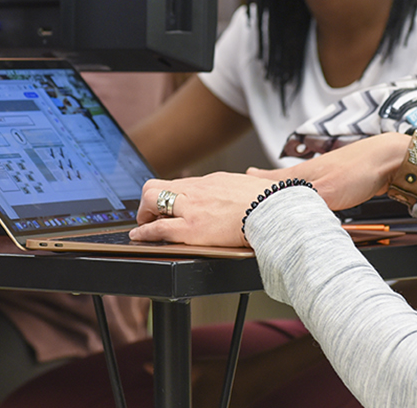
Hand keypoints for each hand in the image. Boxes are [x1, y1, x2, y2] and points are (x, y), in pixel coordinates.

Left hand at [129, 172, 271, 246]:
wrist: (275, 212)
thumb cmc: (270, 202)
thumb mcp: (250, 185)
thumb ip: (240, 187)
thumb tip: (252, 180)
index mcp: (212, 181)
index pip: (180, 183)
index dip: (169, 195)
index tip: (166, 203)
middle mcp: (197, 190)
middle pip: (157, 185)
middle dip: (148, 201)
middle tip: (149, 215)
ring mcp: (192, 207)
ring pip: (151, 199)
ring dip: (144, 213)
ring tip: (145, 225)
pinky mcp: (192, 228)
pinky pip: (159, 227)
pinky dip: (144, 232)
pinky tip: (140, 237)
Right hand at [246, 133, 410, 210]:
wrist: (391, 159)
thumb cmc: (360, 170)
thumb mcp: (328, 192)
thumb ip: (305, 204)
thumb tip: (285, 218)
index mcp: (300, 174)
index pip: (268, 181)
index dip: (251, 186)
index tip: (234, 189)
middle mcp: (308, 173)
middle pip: (279, 182)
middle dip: (263, 188)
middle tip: (246, 188)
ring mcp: (323, 176)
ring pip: (296, 187)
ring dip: (283, 192)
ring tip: (270, 197)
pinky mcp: (337, 182)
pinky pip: (313, 192)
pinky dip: (304, 197)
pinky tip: (306, 202)